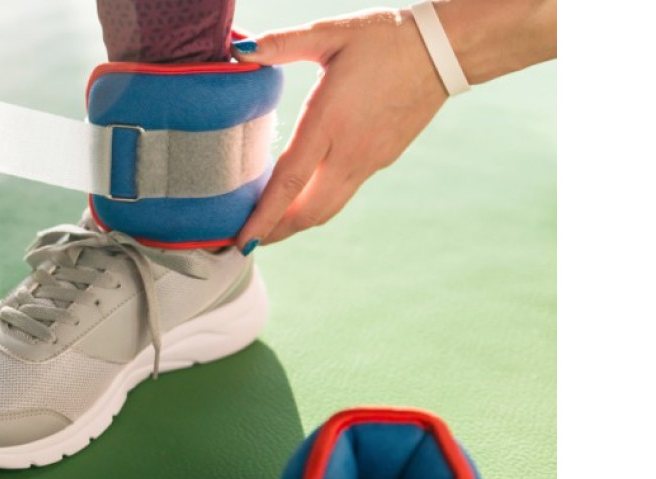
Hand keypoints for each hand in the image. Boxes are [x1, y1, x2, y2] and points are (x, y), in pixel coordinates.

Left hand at [232, 9, 447, 246]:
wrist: (442, 49)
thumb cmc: (384, 38)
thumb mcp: (329, 34)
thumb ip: (282, 44)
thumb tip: (239, 49)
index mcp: (329, 123)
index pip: (289, 182)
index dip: (263, 216)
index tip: (243, 240)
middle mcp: (349, 152)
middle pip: (307, 211)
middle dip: (274, 232)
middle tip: (245, 241)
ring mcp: (368, 161)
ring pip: (327, 208)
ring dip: (295, 224)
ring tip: (268, 228)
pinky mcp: (382, 160)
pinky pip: (342, 193)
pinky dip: (316, 205)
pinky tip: (301, 198)